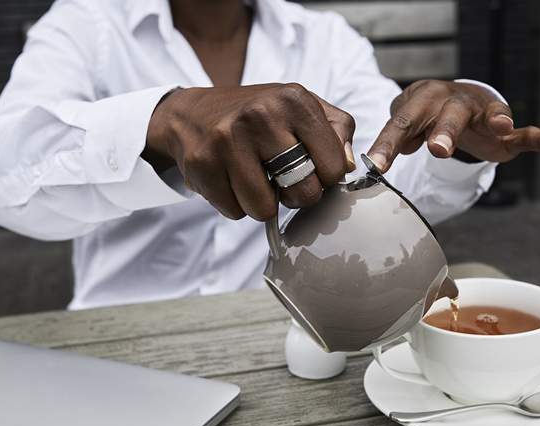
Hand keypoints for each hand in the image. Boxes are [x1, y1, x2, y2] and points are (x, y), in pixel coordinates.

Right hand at [144, 84, 355, 219]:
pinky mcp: (202, 164)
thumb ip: (337, 130)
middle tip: (283, 180)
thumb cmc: (258, 116)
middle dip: (297, 196)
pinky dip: (236, 204)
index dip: (326, 178)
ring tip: (255, 179)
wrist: (193, 114)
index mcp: (293, 100)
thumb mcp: (302, 107)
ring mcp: (227, 141)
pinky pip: (234, 212)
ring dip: (263, 203)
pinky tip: (230, 180)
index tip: (312, 168)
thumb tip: (346, 166)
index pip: (334, 168)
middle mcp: (260, 116)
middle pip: (303, 193)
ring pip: (265, 209)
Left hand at [366, 80, 539, 171]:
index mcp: (422, 101)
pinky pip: (527, 132)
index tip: (378, 165)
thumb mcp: (405, 126)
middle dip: (444, 131)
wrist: (451, 98)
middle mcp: (453, 102)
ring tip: (502, 127)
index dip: (389, 145)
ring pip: (488, 115)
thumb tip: (377, 162)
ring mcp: (482, 113)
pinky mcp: (506, 130)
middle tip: (437, 150)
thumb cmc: (422, 117)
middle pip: (448, 115)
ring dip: (494, 121)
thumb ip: (395, 143)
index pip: (402, 124)